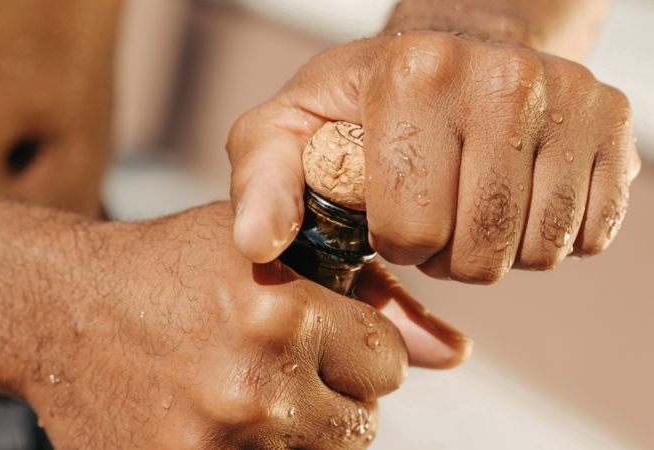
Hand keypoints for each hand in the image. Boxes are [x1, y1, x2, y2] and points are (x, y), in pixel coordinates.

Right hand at [10, 202, 458, 447]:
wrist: (65, 308)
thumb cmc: (170, 266)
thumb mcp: (265, 248)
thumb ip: (370, 293)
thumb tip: (456, 353)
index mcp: (282, 312)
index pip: (387, 362)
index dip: (360, 346)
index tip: (330, 335)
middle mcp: (257, 384)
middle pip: (364, 421)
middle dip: (335, 391)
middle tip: (284, 363)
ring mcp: (221, 442)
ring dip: (301, 426)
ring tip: (254, 386)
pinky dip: (265, 448)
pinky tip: (229, 414)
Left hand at [227, 29, 640, 283]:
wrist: (457, 49)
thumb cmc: (367, 101)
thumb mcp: (292, 129)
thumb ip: (264, 182)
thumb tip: (256, 243)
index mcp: (415, 77)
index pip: (409, 232)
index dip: (392, 240)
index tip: (387, 209)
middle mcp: (503, 79)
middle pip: (479, 253)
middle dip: (445, 253)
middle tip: (432, 211)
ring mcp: (570, 99)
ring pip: (537, 252)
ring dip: (495, 249)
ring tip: (469, 204)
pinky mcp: (614, 125)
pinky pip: (588, 237)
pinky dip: (545, 236)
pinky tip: (516, 197)